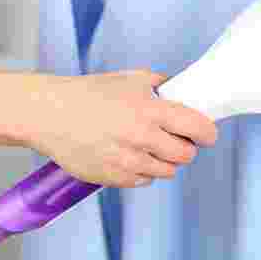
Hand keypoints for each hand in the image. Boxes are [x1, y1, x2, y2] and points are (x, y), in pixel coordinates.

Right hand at [28, 69, 218, 187]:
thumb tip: (182, 89)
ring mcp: (128, 161)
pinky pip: (143, 181)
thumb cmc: (91, 93)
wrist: (53, 114)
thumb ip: (161, 84)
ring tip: (150, 145)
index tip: (208, 133)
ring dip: (165, 160)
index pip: (196, 127)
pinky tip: (132, 154)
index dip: (207, 132)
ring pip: (167, 171)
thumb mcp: (131, 78)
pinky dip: (143, 171)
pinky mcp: (114, 178)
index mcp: (150, 110)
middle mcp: (142, 138)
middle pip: (185, 155)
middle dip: (186, 147)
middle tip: (178, 138)